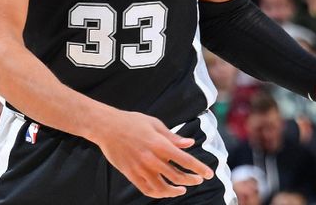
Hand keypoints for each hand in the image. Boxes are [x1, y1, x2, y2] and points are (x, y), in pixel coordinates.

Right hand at [91, 110, 213, 197]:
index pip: (185, 160)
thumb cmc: (132, 122)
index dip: (199, 168)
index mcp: (160, 144)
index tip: (209, 174)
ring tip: (182, 189)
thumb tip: (190, 143)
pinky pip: (147, 190)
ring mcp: (141, 168)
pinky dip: (158, 194)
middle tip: (198, 180)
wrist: (106, 127)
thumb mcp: (154, 124)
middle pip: (177, 176)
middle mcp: (152, 159)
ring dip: (175, 191)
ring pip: (163, 188)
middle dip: (191, 180)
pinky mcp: (131, 174)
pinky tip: (165, 191)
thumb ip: (172, 136)